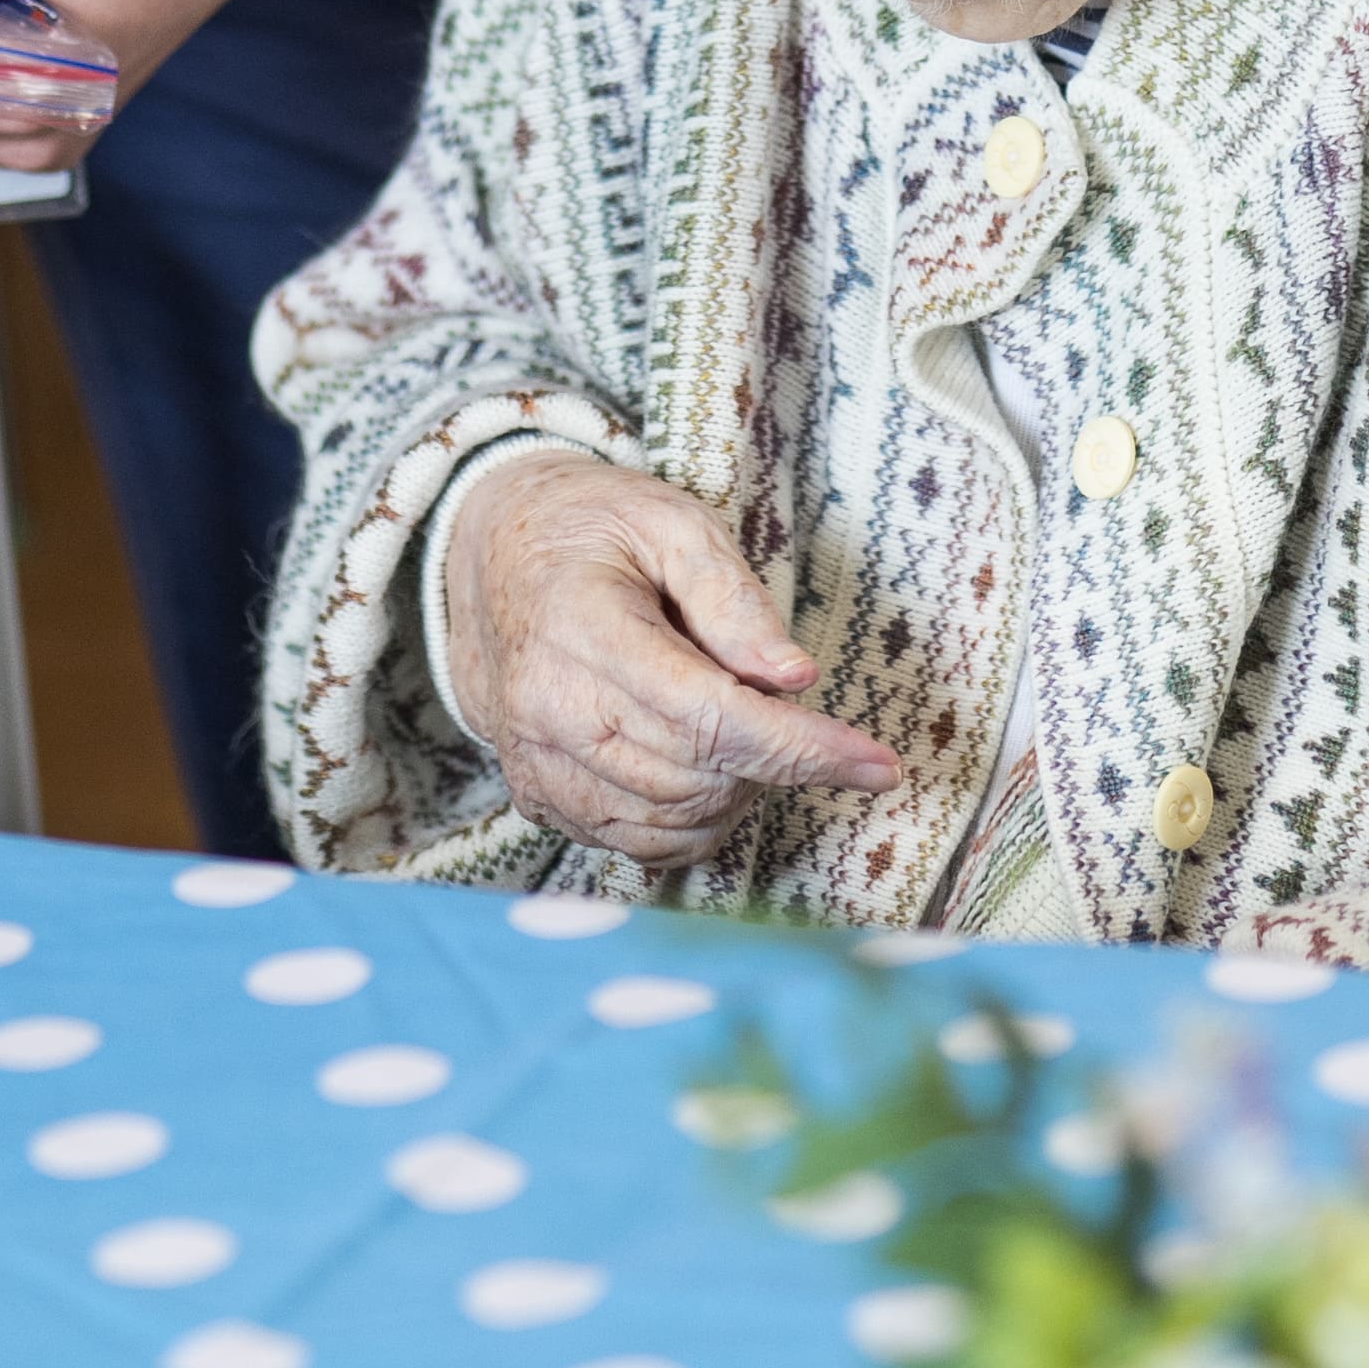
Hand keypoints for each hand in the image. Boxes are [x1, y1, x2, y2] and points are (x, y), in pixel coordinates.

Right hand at [443, 454, 902, 866]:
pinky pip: (637, 846)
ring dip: (736, 790)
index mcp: (581, 630)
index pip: (710, 718)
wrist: (489, 555)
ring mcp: (536, 763)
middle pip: (699, 777)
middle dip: (773, 756)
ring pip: (674, 822)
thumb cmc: (591, 528)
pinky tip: (704, 768)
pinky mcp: (537, 797)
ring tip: (737, 723)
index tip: (880, 765)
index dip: (804, 749)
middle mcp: (548, 710)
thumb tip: (794, 678)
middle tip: (778, 698)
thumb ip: (733, 597)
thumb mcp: (671, 521)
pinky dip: (693, 822)